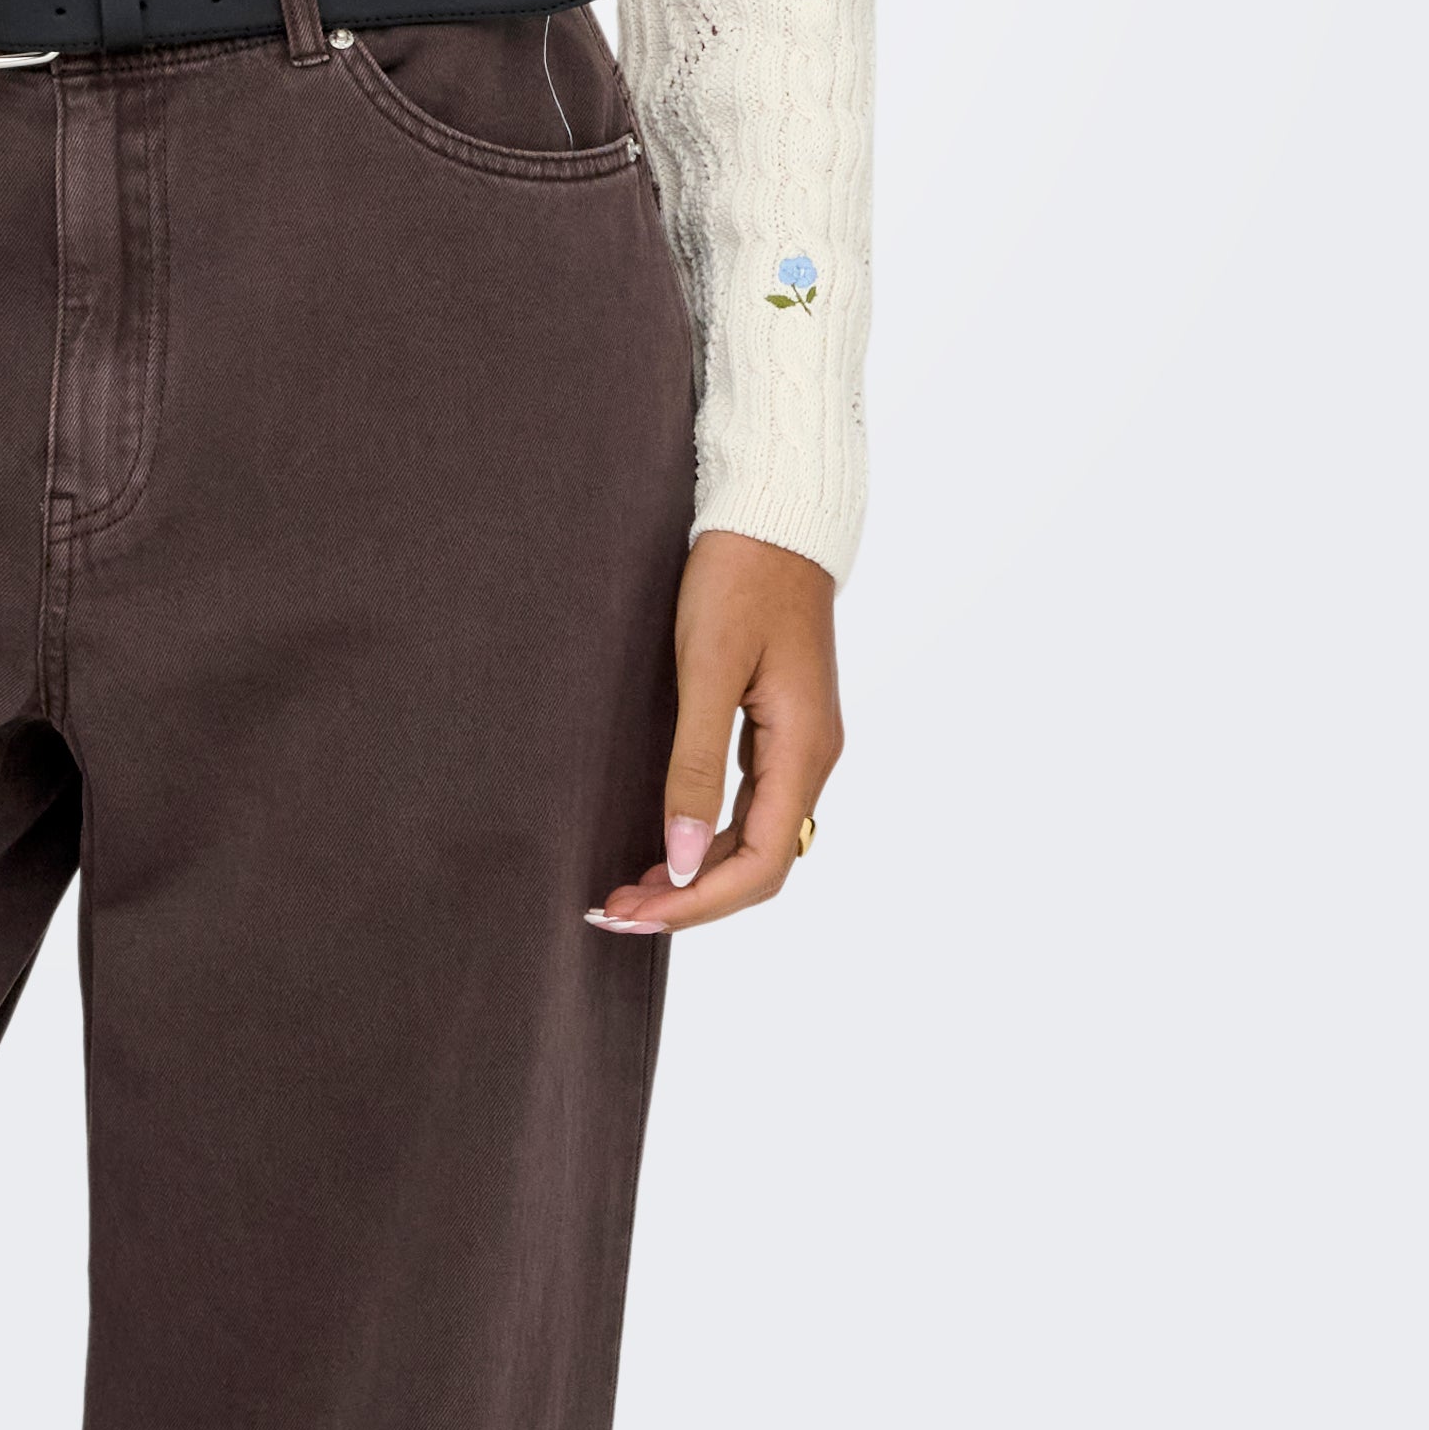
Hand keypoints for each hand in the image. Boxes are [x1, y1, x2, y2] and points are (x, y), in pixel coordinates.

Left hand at [588, 529, 839, 935]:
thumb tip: (686, 862)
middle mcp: (813, 757)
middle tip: (616, 911)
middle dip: (691, 898)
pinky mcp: (781, 725)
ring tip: (631, 889)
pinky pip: (751, 805)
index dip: (699, 903)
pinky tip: (669, 842)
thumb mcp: (709, 667)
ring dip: (698, 873)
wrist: (772, 515)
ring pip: (755, 839)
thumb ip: (696, 765)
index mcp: (804, 749)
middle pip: (760, 863)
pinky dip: (709, 836)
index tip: (634, 914)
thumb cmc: (738, 578)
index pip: (761, 864)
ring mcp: (800, 742)